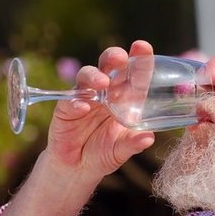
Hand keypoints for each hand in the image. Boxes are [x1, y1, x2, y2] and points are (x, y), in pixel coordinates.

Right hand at [45, 40, 155, 180]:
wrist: (78, 169)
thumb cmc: (105, 152)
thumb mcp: (122, 150)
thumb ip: (134, 143)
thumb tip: (148, 138)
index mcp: (125, 97)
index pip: (134, 73)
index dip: (139, 59)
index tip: (143, 47)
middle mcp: (106, 92)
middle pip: (108, 66)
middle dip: (114, 57)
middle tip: (120, 58)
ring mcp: (85, 98)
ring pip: (87, 76)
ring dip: (94, 76)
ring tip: (102, 83)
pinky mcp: (65, 110)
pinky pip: (69, 101)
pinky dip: (76, 102)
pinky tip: (82, 106)